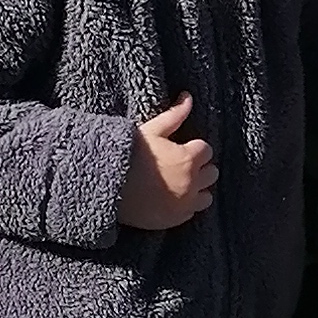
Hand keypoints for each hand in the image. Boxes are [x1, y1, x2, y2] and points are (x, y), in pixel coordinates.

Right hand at [119, 95, 218, 229]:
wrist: (107, 185)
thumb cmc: (128, 154)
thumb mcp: (151, 130)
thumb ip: (174, 115)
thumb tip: (188, 97)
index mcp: (188, 159)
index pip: (206, 150)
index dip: (193, 149)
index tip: (180, 149)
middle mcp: (191, 183)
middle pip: (211, 174)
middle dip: (199, 168)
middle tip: (180, 166)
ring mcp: (184, 203)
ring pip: (206, 197)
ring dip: (198, 189)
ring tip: (179, 184)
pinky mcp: (175, 220)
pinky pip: (191, 213)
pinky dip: (185, 205)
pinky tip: (170, 198)